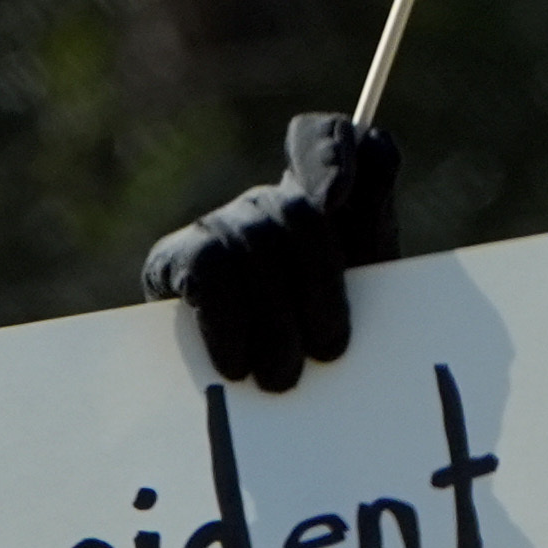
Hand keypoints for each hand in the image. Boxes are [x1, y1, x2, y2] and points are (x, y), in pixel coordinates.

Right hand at [140, 114, 403, 392]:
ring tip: (283, 378)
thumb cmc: (327, 354)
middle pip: (300, 211)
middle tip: (329, 351)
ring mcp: (219, 227)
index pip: (324, 138)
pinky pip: (209, 272)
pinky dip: (228, 323)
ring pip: (256, 243)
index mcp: (321, 207)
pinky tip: (237, 366)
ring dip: (276, 320)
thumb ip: (373, 227)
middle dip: (320, 286)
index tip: (337, 200)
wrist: (272, 409)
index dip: (331, 151)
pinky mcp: (174, 260)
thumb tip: (351, 172)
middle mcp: (266, 206)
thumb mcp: (372, 297)